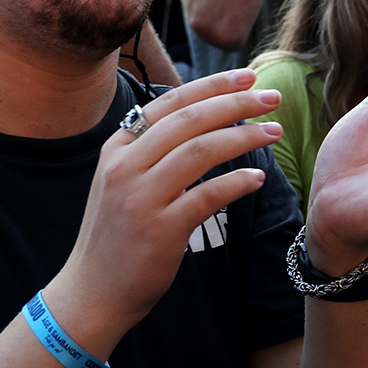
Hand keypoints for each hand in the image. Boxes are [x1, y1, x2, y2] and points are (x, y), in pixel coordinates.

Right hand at [48, 71, 282, 337]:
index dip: (212, 85)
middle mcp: (125, 167)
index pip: (170, 102)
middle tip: (273, 98)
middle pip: (190, 120)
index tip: (248, 76)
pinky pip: (208, 195)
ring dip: (244, 137)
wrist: (92, 291)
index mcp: (117, 148)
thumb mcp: (122, 180)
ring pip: (201, 151)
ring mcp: (140, 198)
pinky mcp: (160, 230)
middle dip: (237, 103)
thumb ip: (154, 148)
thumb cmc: (119, 232)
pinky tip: (257, 178)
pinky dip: (237, 182)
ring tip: (274, 132)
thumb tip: (206, 112)